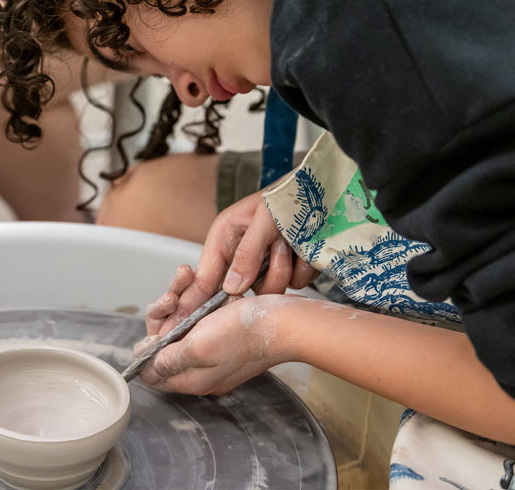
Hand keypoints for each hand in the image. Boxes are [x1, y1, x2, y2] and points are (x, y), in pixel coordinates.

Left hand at [140, 294, 298, 394]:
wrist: (287, 320)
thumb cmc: (247, 333)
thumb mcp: (200, 347)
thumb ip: (169, 360)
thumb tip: (145, 369)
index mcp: (193, 378)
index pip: (154, 373)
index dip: (148, 349)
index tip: (157, 326)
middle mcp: (202, 368)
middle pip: (166, 344)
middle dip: (163, 316)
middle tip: (172, 297)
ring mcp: (214, 350)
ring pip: (182, 324)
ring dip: (179, 298)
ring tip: (185, 276)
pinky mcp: (225, 332)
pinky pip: (201, 315)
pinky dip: (196, 296)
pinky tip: (198, 281)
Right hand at [144, 191, 317, 337]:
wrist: (330, 191)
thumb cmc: (292, 193)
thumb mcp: (264, 217)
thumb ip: (247, 252)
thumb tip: (231, 288)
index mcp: (225, 236)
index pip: (204, 275)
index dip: (194, 299)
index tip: (184, 323)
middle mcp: (242, 252)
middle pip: (240, 289)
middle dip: (265, 272)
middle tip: (280, 246)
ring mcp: (265, 263)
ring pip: (268, 290)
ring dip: (286, 267)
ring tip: (294, 238)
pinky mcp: (287, 269)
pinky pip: (292, 285)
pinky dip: (303, 267)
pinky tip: (307, 247)